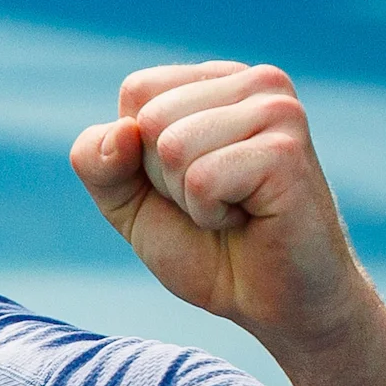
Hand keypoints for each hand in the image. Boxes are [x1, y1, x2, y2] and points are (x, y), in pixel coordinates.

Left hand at [71, 62, 383, 362]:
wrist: (275, 303)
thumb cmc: (206, 248)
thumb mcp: (129, 203)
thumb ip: (99, 163)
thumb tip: (119, 133)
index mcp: (220, 81)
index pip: (137, 91)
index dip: (139, 154)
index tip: (188, 181)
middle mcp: (256, 82)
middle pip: (149, 119)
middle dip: (163, 179)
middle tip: (214, 201)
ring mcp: (278, 111)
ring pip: (172, 146)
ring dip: (188, 199)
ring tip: (233, 209)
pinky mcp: (287, 152)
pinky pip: (202, 179)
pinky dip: (210, 214)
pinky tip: (249, 218)